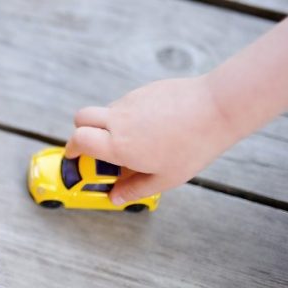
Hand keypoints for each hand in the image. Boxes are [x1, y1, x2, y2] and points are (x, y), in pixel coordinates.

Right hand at [66, 76, 238, 204]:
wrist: (216, 108)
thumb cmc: (193, 146)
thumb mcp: (165, 178)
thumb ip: (134, 189)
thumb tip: (115, 197)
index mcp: (118, 145)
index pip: (78, 141)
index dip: (71, 149)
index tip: (74, 157)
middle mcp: (117, 120)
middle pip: (80, 118)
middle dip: (80, 131)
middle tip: (93, 146)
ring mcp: (129, 102)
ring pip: (105, 111)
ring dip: (107, 124)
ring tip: (135, 140)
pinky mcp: (143, 91)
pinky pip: (125, 103)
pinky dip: (128, 115)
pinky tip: (153, 126)